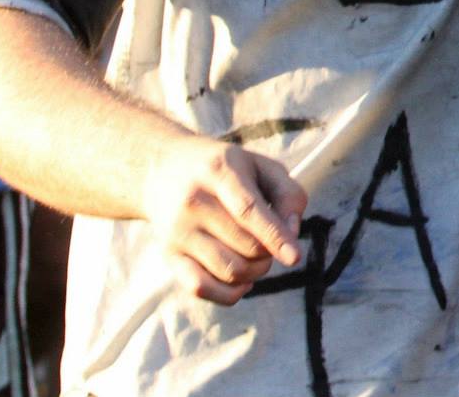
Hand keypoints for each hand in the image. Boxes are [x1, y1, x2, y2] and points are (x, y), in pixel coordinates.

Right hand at [141, 138, 306, 304]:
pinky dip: (229, 293)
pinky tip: (241, 280)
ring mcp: (177, 232)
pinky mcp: (169, 255)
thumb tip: (292, 231)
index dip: (275, 236)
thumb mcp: (261, 166)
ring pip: (229, 270)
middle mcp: (193, 201)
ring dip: (255, 272)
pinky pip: (201, 289)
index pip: (248, 210)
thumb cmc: (227, 171)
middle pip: (245, 246)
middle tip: (271, 242)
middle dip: (270, 252)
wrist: (163, 171)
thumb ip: (287, 193)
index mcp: (219, 171)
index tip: (294, 257)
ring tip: (258, 258)